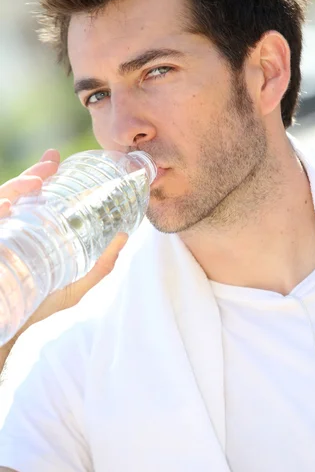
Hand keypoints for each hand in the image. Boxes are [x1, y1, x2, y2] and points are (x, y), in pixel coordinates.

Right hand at [0, 149, 127, 344]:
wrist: (13, 333)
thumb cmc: (41, 306)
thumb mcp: (76, 285)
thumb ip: (101, 265)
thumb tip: (125, 236)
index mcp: (24, 232)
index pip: (27, 197)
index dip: (37, 174)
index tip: (55, 158)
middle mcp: (6, 231)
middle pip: (12, 195)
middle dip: (28, 176)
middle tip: (49, 166)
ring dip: (11, 191)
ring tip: (33, 184)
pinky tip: (7, 208)